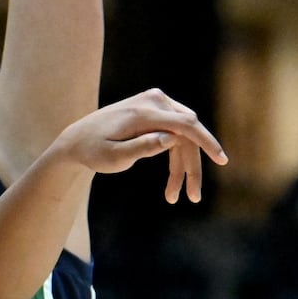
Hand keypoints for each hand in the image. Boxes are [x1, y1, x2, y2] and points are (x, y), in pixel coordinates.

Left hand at [56, 88, 226, 202]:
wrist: (76, 140)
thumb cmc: (92, 151)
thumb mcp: (113, 157)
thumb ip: (141, 147)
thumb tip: (172, 139)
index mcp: (144, 111)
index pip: (185, 124)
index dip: (206, 142)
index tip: (221, 160)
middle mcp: (154, 101)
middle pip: (187, 133)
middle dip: (192, 166)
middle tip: (193, 197)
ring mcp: (156, 103)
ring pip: (183, 136)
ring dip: (183, 165)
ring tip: (174, 195)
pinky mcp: (155, 110)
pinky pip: (175, 133)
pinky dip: (176, 156)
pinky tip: (174, 179)